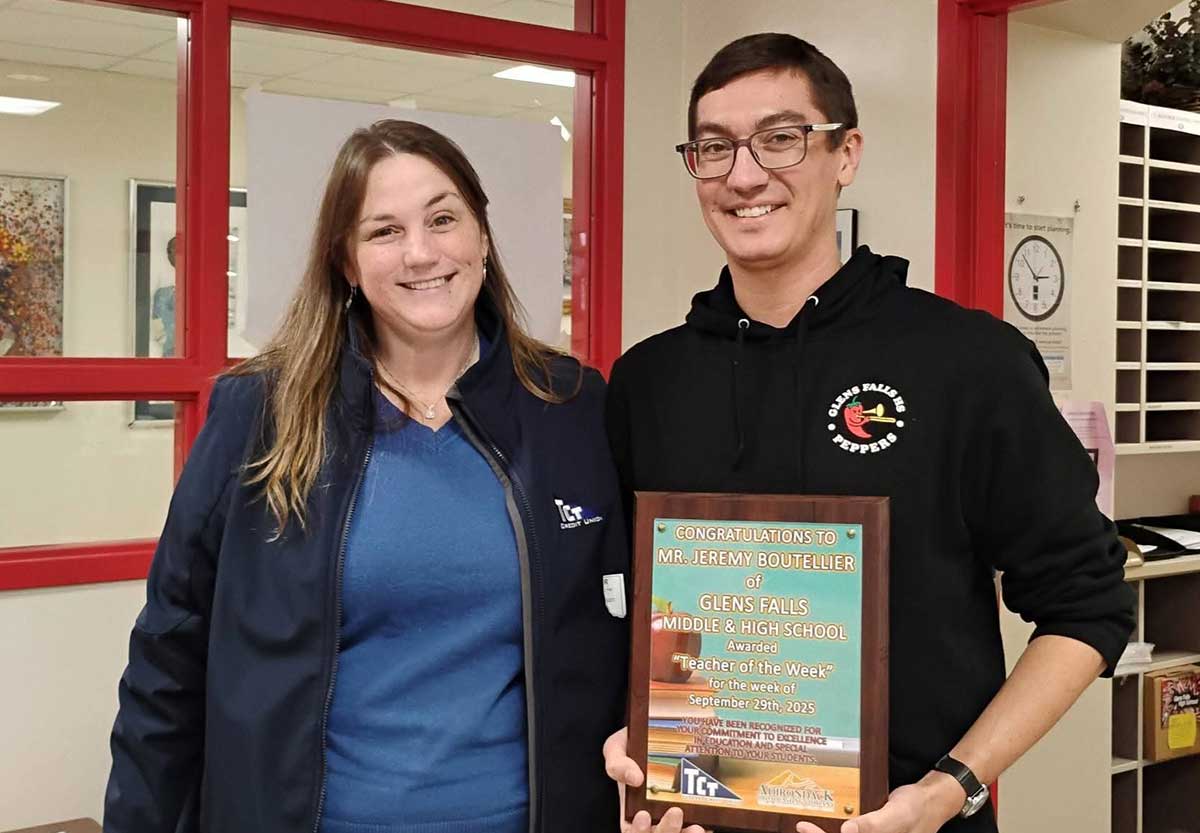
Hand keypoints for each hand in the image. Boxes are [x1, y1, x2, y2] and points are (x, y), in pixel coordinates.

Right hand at [603, 727, 707, 832]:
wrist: (656, 731)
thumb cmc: (632, 744)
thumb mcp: (617, 749)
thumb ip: (618, 764)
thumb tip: (634, 778)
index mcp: (633, 807)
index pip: (632, 830)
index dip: (638, 830)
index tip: (643, 815)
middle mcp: (655, 815)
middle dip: (666, 830)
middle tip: (676, 812)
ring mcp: (676, 812)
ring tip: (697, 827)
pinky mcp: (696, 807)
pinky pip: (701, 825)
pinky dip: (704, 829)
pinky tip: (709, 825)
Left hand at [794, 773, 962, 832]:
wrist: (931, 801)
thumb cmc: (917, 808)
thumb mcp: (897, 814)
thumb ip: (874, 825)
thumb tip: (847, 832)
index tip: (805, 828)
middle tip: (801, 825)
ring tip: (808, 824)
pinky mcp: (870, 832)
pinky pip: (852, 831)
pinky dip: (838, 828)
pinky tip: (826, 819)